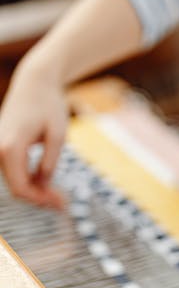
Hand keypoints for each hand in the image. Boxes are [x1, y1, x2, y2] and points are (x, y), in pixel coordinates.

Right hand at [0, 58, 67, 207]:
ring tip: (58, 196)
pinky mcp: (3, 146)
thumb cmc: (49, 104)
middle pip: (16, 187)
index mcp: (9, 147)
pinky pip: (14, 171)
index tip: (62, 205)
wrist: (35, 82)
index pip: (21, 187)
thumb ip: (50, 162)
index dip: (41, 200)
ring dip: (35, 191)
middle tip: (63, 204)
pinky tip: (46, 184)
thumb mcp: (58, 135)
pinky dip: (29, 180)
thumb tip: (43, 185)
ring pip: (14, 181)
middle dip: (39, 198)